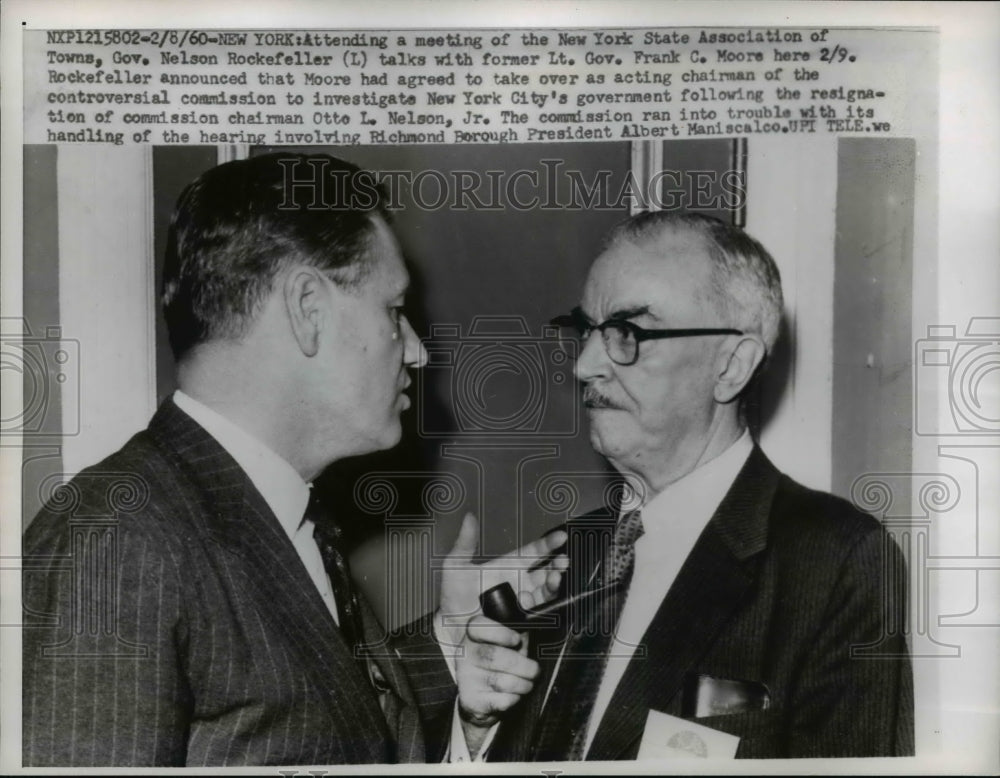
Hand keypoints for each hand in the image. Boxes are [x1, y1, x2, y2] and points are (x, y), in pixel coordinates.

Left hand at [438, 512, 567, 648]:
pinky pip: (539, 616)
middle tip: (562, 562)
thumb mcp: (456, 568)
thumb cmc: (454, 598)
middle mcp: (521, 584)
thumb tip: (469, 517)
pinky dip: (546, 608)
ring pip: (546, 593)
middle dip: (557, 566)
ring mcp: (525, 605)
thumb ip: (465, 543)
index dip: (548, 544)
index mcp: (510, 567)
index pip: (534, 552)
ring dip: (553, 586)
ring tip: (554, 580)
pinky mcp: (525, 625)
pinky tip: (541, 606)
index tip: (561, 537)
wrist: (451, 632)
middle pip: (547, 572)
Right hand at [456, 613, 538, 732]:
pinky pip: (501, 700)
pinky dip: (514, 699)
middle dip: (522, 665)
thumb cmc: (499, 664)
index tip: (517, 640)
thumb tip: (531, 627)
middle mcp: (465, 654)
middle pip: (493, 656)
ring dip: (523, 684)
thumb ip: (518, 634)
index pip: (478, 627)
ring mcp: (466, 678)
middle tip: (535, 670)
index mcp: (472, 635)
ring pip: (500, 681)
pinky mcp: (471, 700)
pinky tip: (514, 695)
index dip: (500, 632)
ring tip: (528, 683)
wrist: (480, 698)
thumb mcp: (507, 644)